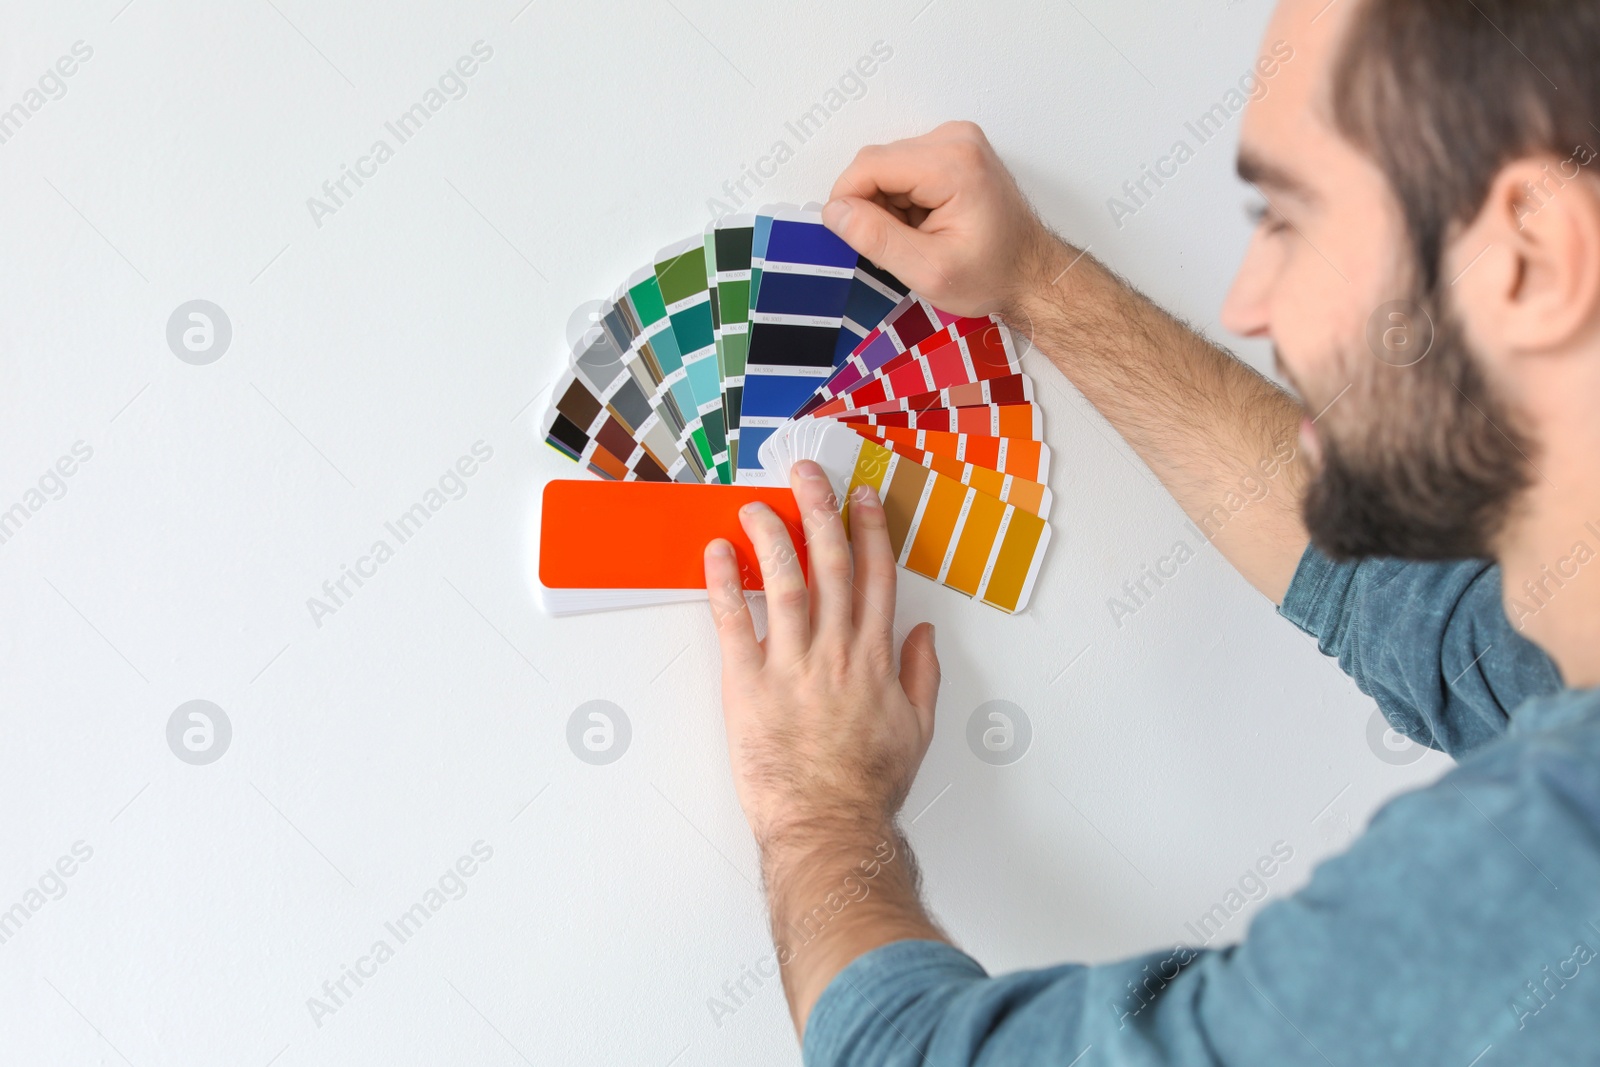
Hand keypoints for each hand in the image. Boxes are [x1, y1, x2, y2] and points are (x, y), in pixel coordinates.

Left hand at [703, 460, 940, 852]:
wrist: (829, 827)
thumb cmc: (869, 787)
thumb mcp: (916, 730)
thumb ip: (921, 675)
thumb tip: (924, 633)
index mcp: (875, 659)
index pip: (876, 578)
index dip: (869, 531)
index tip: (860, 497)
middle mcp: (836, 653)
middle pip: (830, 565)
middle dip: (821, 512)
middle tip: (807, 474)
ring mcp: (791, 666)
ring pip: (784, 583)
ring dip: (771, 536)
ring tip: (757, 504)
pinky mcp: (748, 686)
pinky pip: (733, 624)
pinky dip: (724, 584)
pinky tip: (716, 553)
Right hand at [824, 120, 1060, 318]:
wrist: (1032, 273)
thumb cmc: (991, 276)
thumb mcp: (928, 271)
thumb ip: (877, 239)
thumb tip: (834, 212)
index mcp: (953, 163)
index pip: (869, 165)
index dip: (848, 202)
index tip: (853, 239)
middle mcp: (955, 139)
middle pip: (877, 163)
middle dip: (872, 206)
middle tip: (898, 247)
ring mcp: (956, 140)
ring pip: (887, 166)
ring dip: (887, 205)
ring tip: (917, 237)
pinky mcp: (953, 148)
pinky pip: (903, 167)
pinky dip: (902, 199)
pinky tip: (925, 224)